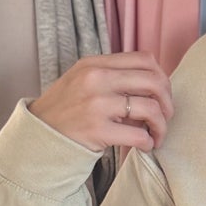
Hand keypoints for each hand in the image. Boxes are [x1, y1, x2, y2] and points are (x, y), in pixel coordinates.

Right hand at [28, 52, 174, 154]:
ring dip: (161, 126)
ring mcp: (96, 104)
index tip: (161, 95)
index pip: (144, 59)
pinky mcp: (97, 130)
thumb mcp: (82, 81)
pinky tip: (145, 146)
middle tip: (165, 117)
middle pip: (153, 81)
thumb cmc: (65, 112)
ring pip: (151, 109)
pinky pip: (139, 135)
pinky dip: (149, 143)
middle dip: (167, 102)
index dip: (161, 77)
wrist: (38, 137)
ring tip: (156, 135)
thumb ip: (112, 76)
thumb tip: (154, 83)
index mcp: (95, 64)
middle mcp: (96, 79)